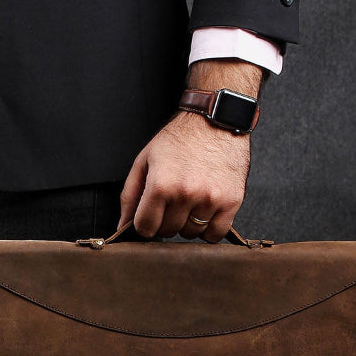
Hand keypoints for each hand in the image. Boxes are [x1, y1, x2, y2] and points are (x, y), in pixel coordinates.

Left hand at [118, 59, 263, 241]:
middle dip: (165, 221)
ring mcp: (211, 199)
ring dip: (188, 224)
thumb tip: (123, 227)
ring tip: (190, 201)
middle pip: (168, 231)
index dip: (144, 223)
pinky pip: (216, 234)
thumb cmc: (179, 139)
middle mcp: (186, 194)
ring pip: (191, 234)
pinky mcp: (232, 201)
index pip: (145, 227)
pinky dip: (209, 229)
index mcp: (161, 184)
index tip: (150, 215)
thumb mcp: (145, 161)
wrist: (216, 121)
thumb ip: (130, 195)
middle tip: (172, 202)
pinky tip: (205, 211)